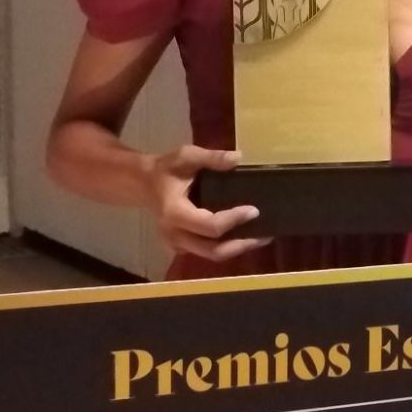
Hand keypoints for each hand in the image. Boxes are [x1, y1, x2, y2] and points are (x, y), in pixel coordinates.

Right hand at [147, 146, 271, 261]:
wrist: (145, 184)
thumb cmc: (166, 169)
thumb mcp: (186, 156)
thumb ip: (211, 158)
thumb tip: (238, 158)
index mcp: (175, 213)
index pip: (209, 226)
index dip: (233, 220)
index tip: (254, 210)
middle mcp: (175, 234)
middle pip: (213, 250)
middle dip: (241, 245)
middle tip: (266, 235)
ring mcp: (177, 244)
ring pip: (211, 255)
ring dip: (237, 249)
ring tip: (261, 238)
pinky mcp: (182, 247)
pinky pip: (207, 252)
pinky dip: (227, 247)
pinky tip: (244, 236)